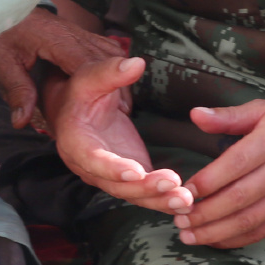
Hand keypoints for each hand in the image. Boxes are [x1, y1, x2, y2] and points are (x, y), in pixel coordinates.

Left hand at [0, 7, 127, 129]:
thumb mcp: (0, 64)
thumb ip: (16, 90)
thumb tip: (22, 121)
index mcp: (56, 40)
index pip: (88, 61)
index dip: (105, 80)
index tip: (117, 103)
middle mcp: (74, 33)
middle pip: (106, 56)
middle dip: (117, 82)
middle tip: (123, 112)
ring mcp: (79, 32)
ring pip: (110, 50)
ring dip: (118, 74)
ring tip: (121, 103)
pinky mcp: (79, 34)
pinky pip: (105, 47)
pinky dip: (113, 65)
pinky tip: (112, 85)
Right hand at [45, 56, 192, 215]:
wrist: (77, 111)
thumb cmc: (82, 92)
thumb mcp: (89, 76)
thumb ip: (110, 72)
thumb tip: (136, 63)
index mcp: (76, 143)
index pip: (93, 160)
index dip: (113, 168)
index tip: (136, 172)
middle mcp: (91, 168)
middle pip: (117, 186)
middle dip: (145, 188)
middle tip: (173, 184)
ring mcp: (111, 177)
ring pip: (134, 195)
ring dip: (160, 200)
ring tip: (187, 200)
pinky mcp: (130, 178)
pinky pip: (146, 193)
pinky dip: (165, 199)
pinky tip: (188, 202)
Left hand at [176, 100, 264, 247]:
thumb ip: (229, 116)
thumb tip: (194, 115)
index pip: (235, 164)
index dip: (206, 182)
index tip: (182, 191)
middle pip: (239, 197)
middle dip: (205, 212)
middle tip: (178, 219)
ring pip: (249, 219)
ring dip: (215, 231)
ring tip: (189, 235)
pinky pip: (263, 230)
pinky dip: (236, 239)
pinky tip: (214, 239)